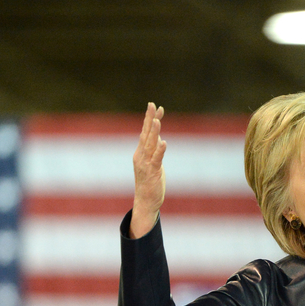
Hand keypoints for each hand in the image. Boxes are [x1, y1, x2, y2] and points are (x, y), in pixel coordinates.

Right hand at [130, 102, 166, 237]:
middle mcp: (140, 155)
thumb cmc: (150, 182)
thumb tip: (159, 137)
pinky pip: (156, 159)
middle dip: (150, 119)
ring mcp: (145, 163)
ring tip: (157, 120)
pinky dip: (160, 150)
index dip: (151, 118)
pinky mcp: (152, 172)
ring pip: (149, 144)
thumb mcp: (153, 162)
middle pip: (146, 133)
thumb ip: (154, 150)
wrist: (145, 201)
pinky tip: (164, 142)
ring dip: (153, 132)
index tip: (156, 106)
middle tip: (152, 105)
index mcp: (140, 152)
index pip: (146, 131)